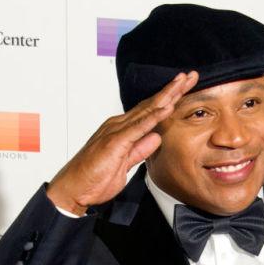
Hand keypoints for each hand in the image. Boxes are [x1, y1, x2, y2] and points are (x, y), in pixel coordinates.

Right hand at [47, 71, 198, 214]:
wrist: (73, 189)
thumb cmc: (94, 178)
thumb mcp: (125, 164)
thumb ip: (140, 149)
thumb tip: (156, 137)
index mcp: (122, 130)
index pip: (150, 111)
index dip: (169, 99)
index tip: (184, 89)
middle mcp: (119, 125)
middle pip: (151, 104)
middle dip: (173, 90)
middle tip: (191, 75)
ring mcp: (117, 131)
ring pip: (146, 110)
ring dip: (166, 96)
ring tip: (182, 83)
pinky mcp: (115, 142)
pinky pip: (138, 127)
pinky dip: (153, 117)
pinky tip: (166, 108)